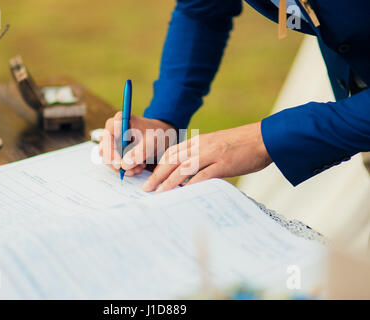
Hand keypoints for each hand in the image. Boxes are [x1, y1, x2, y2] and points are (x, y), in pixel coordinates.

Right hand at [99, 112, 174, 176]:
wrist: (162, 136)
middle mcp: (113, 129)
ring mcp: (113, 140)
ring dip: (122, 167)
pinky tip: (138, 167)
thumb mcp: (152, 142)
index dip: (111, 151)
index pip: (107, 137)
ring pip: (108, 158)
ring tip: (138, 169)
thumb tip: (124, 165)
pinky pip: (114, 161)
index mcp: (120, 120)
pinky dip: (125, 167)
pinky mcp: (116, 149)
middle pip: (104, 149)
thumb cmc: (157, 134)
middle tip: (131, 171)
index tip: (120, 164)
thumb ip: (140, 152)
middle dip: (116, 163)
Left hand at [142, 122, 272, 191]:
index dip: (158, 166)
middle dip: (156, 175)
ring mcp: (212, 154)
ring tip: (158, 194)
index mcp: (198, 141)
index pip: (171, 153)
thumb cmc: (241, 145)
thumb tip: (189, 176)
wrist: (264, 138)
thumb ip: (202, 157)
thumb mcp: (216, 146)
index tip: (150, 179)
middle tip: (146, 188)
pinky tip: (183, 194)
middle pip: (172, 160)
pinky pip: (203, 176)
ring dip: (168, 182)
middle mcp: (201, 146)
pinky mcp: (223, 163)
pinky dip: (191, 185)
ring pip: (183, 168)